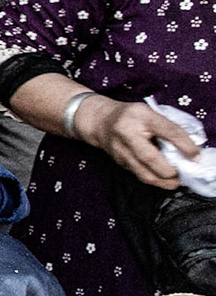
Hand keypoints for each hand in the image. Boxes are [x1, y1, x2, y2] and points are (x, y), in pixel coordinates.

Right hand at [75, 96, 202, 189]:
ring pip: (143, 172)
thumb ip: (167, 127)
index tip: (196, 156)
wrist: (99, 121)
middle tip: (183, 175)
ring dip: (163, 181)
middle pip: (150, 158)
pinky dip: (154, 179)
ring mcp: (120, 150)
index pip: (167, 130)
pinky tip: (163, 179)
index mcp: (140, 116)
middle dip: (169, 171)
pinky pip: (139, 175)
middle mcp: (127, 133)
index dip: (184, 144)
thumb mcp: (149, 113)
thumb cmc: (131, 116)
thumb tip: (190, 149)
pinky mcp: (119, 162)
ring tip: (175, 182)